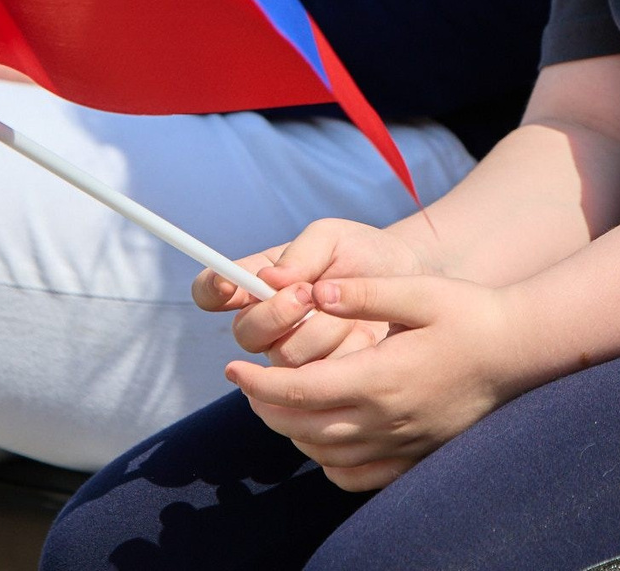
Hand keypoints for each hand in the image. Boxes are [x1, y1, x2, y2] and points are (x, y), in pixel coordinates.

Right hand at [198, 219, 433, 367]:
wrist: (408, 285)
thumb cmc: (363, 254)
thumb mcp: (333, 238)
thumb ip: (302, 253)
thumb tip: (271, 279)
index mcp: (258, 283)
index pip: (211, 289)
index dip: (212, 290)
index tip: (230, 285)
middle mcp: (267, 323)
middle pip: (245, 334)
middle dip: (276, 313)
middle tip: (308, 293)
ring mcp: (292, 356)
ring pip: (284, 359)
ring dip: (320, 331)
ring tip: (349, 312)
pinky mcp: (320, 383)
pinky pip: (318, 381)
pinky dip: (345, 353)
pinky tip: (364, 338)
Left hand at [227, 275, 540, 490]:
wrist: (519, 352)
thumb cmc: (470, 314)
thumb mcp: (419, 291)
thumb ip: (363, 292)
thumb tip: (316, 291)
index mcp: (380, 377)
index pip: (300, 391)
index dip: (258, 385)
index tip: (233, 370)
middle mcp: (386, 419)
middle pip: (303, 428)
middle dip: (265, 407)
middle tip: (248, 383)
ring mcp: (401, 443)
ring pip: (324, 453)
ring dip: (291, 431)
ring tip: (277, 402)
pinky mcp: (414, 456)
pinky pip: (355, 475)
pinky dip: (328, 462)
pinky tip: (322, 436)